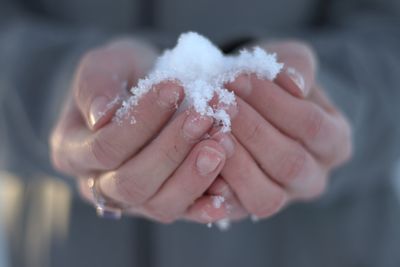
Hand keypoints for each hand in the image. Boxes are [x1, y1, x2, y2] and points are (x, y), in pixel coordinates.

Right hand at [50, 39, 233, 222]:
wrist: (142, 90)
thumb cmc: (122, 76)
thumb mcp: (104, 65)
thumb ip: (95, 83)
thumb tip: (101, 115)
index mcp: (73, 151)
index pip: (105, 147)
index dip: (141, 121)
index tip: (175, 87)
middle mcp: (99, 184)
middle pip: (132, 183)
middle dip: (171, 150)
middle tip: (205, 117)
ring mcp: (133, 200)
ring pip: (159, 205)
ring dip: (193, 176)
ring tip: (221, 143)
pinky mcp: (164, 202)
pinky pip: (184, 213)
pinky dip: (205, 205)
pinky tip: (226, 190)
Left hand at [187, 41, 352, 221]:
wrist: (248, 104)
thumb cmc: (271, 84)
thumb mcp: (290, 63)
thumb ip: (297, 68)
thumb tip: (294, 84)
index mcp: (334, 142)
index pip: (311, 125)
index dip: (273, 102)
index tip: (236, 78)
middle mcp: (313, 177)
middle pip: (289, 163)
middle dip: (249, 129)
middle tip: (216, 101)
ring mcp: (282, 198)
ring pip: (265, 196)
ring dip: (234, 161)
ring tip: (209, 128)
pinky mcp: (249, 209)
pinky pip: (235, 211)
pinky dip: (215, 191)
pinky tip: (197, 162)